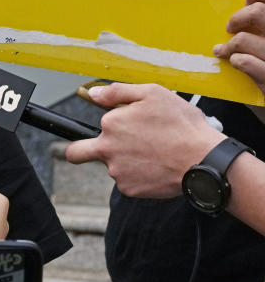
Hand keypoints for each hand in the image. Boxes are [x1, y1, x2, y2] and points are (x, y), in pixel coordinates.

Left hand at [65, 83, 224, 197]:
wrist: (204, 160)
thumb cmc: (182, 125)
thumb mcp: (152, 94)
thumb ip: (116, 92)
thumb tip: (91, 93)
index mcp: (110, 124)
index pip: (93, 125)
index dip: (109, 124)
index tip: (122, 125)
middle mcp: (107, 149)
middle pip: (77, 153)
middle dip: (79, 151)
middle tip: (100, 149)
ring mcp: (117, 172)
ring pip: (113, 166)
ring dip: (126, 161)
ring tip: (154, 153)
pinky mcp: (130, 189)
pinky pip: (128, 181)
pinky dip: (139, 176)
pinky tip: (157, 167)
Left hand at [215, 0, 264, 93]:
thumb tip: (251, 4)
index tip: (250, 0)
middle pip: (258, 12)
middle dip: (239, 18)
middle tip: (232, 27)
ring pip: (244, 39)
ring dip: (230, 45)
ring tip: (227, 51)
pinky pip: (245, 62)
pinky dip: (237, 60)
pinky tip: (237, 62)